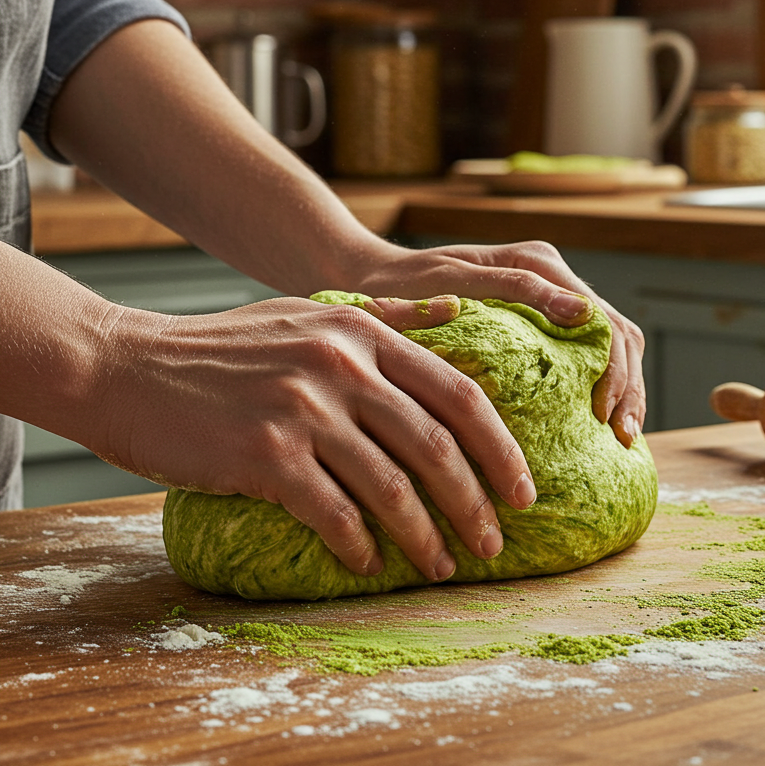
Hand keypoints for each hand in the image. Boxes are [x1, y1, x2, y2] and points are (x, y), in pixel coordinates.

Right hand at [90, 296, 536, 580]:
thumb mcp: (311, 310)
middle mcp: (342, 366)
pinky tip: (367, 565)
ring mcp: (303, 409)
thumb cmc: (226, 347)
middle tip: (494, 545)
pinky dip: (358, 547)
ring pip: (392, 487)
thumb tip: (457, 311)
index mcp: (362, 331)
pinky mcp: (265, 455)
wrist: (129, 366)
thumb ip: (388, 313)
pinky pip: (333, 514)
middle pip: (436, 445)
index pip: (458, 393)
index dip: (500, 447)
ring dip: (425, 537)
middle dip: (476, 502)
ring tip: (441, 567)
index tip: (522, 489)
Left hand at [353, 241, 645, 447]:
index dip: (614, 369)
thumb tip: (580, 312)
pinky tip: (602, 421)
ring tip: (621, 435)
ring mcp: (549, 297)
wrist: (373, 280)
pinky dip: (605, 384)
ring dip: (625, 388)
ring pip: (613, 342)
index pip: (601, 319)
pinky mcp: (540, 321)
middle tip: (623, 436)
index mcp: (537, 263)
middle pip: (617, 332)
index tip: (604, 415)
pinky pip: (588, 352)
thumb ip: (517, 288)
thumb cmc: (405, 284)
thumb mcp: (453, 283)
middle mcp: (551, 276)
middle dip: (628, 385)